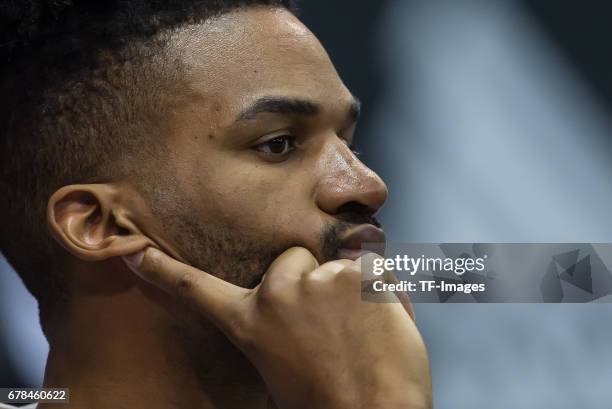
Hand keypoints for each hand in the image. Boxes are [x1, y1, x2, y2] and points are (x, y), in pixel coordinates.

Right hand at [124, 247, 431, 408]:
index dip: (164, 272)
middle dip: (310, 279)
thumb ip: (277, 322)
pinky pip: (373, 264)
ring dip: (348, 287)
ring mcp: (315, 279)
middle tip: (329, 327)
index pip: (198, 289)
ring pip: (336, 261)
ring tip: (357, 333)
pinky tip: (377, 323)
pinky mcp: (356, 273)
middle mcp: (275, 293)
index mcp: (250, 322)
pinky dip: (380, 288)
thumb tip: (287, 297)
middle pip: (293, 258)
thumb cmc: (331, 401)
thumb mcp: (282, 365)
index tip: (136, 253)